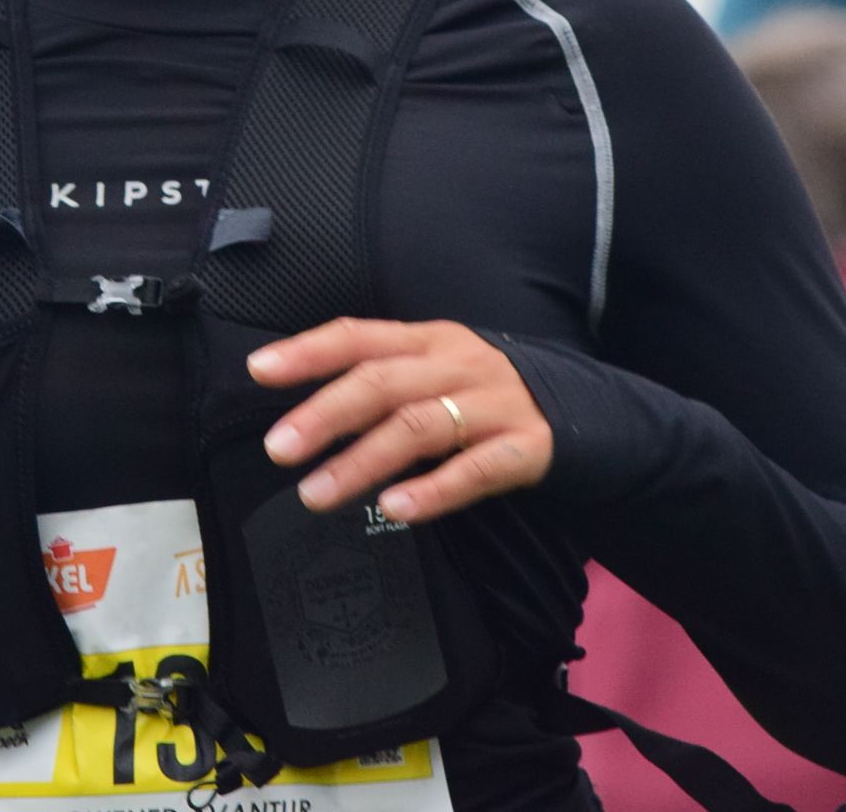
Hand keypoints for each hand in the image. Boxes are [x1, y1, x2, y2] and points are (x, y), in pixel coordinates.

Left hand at [248, 319, 552, 525]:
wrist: (586, 412)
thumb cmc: (483, 396)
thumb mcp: (435, 371)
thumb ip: (379, 380)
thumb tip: (300, 414)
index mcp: (427, 341)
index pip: (358, 336)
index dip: (308, 352)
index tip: (259, 370)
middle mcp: (457, 365)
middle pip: (383, 382)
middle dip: (324, 415)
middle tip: (278, 449)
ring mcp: (494, 405)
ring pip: (420, 426)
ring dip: (362, 461)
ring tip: (317, 493)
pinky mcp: (526, 449)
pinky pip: (475, 470)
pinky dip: (433, 490)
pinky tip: (395, 509)